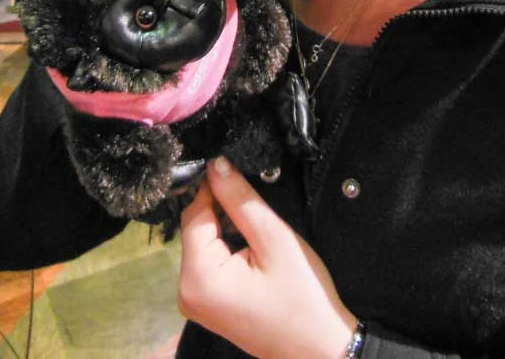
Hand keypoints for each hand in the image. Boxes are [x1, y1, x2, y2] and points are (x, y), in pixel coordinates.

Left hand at [178, 158, 357, 358]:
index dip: (214, 188)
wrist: (319, 348)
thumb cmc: (303, 297)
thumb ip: (241, 200)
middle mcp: (186, 292)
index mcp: (197, 278)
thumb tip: (216, 164)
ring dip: (227, 229)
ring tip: (259, 233)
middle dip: (223, 212)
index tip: (236, 170)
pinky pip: (209, 263)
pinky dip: (227, 249)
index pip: (193, 214)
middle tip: (257, 208)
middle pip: (196, 229)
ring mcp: (194, 302)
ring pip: (203, 244)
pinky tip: (253, 252)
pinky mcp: (207, 305)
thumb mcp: (274, 239)